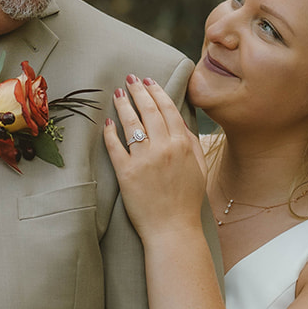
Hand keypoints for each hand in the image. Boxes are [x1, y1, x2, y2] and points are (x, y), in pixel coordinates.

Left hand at [102, 76, 207, 243]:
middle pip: (148, 111)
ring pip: (131, 124)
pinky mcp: (126, 173)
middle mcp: (164, 148)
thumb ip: (192, 142)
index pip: (167, 109)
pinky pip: (115, 146)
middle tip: (130, 78)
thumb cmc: (187, 201)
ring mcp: (144, 160)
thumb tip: (180, 121)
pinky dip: (110, 132)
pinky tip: (107, 122)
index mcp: (182, 145)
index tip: (148, 81)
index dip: (156, 92)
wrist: (173, 230)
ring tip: (117, 93)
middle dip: (138, 91)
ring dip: (123, 104)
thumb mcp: (200, 168)